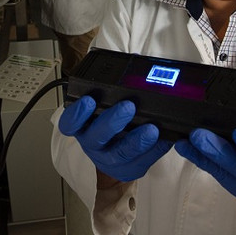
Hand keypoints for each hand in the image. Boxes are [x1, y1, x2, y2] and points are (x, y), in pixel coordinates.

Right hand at [58, 96, 172, 181]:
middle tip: (129, 106)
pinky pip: (142, 161)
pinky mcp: (128, 169)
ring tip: (152, 129)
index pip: (70, 123)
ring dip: (137, 140)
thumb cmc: (110, 122)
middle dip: (113, 121)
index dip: (77, 113)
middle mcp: (92, 143)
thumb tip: (134, 67)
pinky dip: (156, 150)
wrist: (115, 155)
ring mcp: (109, 159)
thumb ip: (113, 90)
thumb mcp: (105, 105)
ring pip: (120, 153)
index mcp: (82, 126)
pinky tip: (165, 139)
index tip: (89, 100)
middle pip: (97, 136)